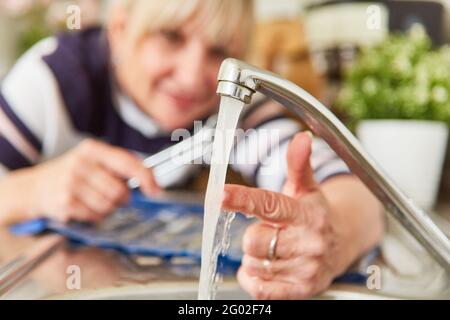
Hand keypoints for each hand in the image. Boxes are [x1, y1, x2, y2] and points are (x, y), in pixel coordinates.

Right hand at [29, 139, 159, 222]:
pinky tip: (84, 207)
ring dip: (108, 208)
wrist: (34, 187)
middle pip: (120, 190)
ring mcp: (71, 183)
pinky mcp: (65, 202)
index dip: (146, 178)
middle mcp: (81, 163)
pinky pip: (95, 216)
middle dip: (122, 198)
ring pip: (109, 205)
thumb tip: (151, 180)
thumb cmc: (73, 174)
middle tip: (114, 196)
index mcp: (93, 149)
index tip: (156, 190)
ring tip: (95, 200)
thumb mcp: (94, 160)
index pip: (128, 163)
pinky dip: (95, 216)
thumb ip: (120, 166)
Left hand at [222, 132, 350, 299]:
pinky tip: (267, 266)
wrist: (344, 244)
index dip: (243, 199)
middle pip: (254, 240)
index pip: (269, 205)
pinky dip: (253, 277)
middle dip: (254, 235)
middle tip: (269, 231)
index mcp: (306, 214)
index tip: (221, 194)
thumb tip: (301, 138)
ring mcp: (306, 269)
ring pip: (254, 263)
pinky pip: (259, 288)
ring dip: (255, 256)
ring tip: (275, 249)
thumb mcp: (306, 188)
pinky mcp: (300, 290)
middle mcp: (308, 242)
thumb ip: (298, 164)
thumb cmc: (316, 214)